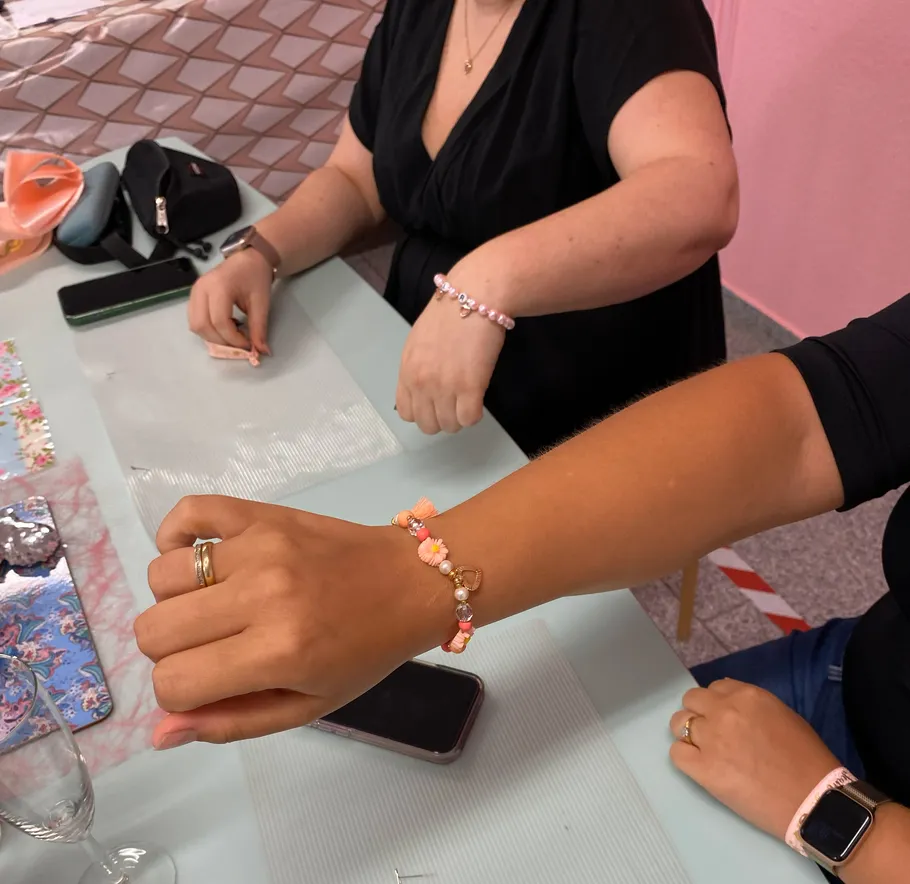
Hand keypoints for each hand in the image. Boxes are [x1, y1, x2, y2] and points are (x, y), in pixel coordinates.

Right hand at [135, 496, 449, 748]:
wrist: (410, 581)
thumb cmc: (364, 652)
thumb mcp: (309, 705)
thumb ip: (232, 722)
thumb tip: (159, 733)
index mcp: (278, 652)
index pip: (172, 682)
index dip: (177, 694)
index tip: (207, 685)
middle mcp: (262, 594)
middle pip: (154, 629)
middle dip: (170, 652)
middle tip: (212, 648)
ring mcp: (260, 546)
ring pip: (162, 576)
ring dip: (176, 600)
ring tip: (215, 606)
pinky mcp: (261, 513)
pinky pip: (187, 512)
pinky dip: (177, 538)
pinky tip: (202, 561)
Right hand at [187, 249, 272, 352]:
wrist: (249, 260)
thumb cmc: (255, 277)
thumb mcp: (261, 303)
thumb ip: (259, 328)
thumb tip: (262, 351)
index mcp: (219, 286)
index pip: (219, 321)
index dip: (233, 339)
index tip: (248, 345)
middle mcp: (201, 288)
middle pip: (202, 325)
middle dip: (221, 341)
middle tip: (239, 343)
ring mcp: (194, 291)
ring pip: (195, 325)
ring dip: (213, 337)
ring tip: (232, 335)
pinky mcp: (193, 296)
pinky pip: (194, 320)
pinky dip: (208, 330)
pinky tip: (224, 328)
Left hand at [396, 263, 506, 434]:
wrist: (474, 296)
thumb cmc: (450, 314)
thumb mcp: (419, 342)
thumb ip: (418, 367)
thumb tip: (426, 387)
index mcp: (407, 370)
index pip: (407, 413)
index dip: (424, 412)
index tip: (437, 403)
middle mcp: (421, 383)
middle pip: (428, 424)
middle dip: (443, 418)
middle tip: (456, 403)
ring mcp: (445, 387)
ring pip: (450, 425)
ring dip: (460, 417)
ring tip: (469, 399)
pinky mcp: (470, 387)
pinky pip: (469, 419)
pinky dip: (475, 414)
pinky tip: (479, 398)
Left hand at [669, 679, 840, 840]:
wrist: (815, 801)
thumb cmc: (807, 760)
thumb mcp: (782, 716)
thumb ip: (751, 707)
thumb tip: (728, 704)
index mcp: (746, 696)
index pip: (714, 688)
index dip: (716, 704)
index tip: (723, 719)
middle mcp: (723, 711)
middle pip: (691, 700)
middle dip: (699, 714)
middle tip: (711, 735)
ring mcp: (711, 739)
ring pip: (679, 724)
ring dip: (688, 734)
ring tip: (704, 751)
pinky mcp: (703, 768)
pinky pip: (676, 753)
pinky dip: (685, 758)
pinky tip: (701, 767)